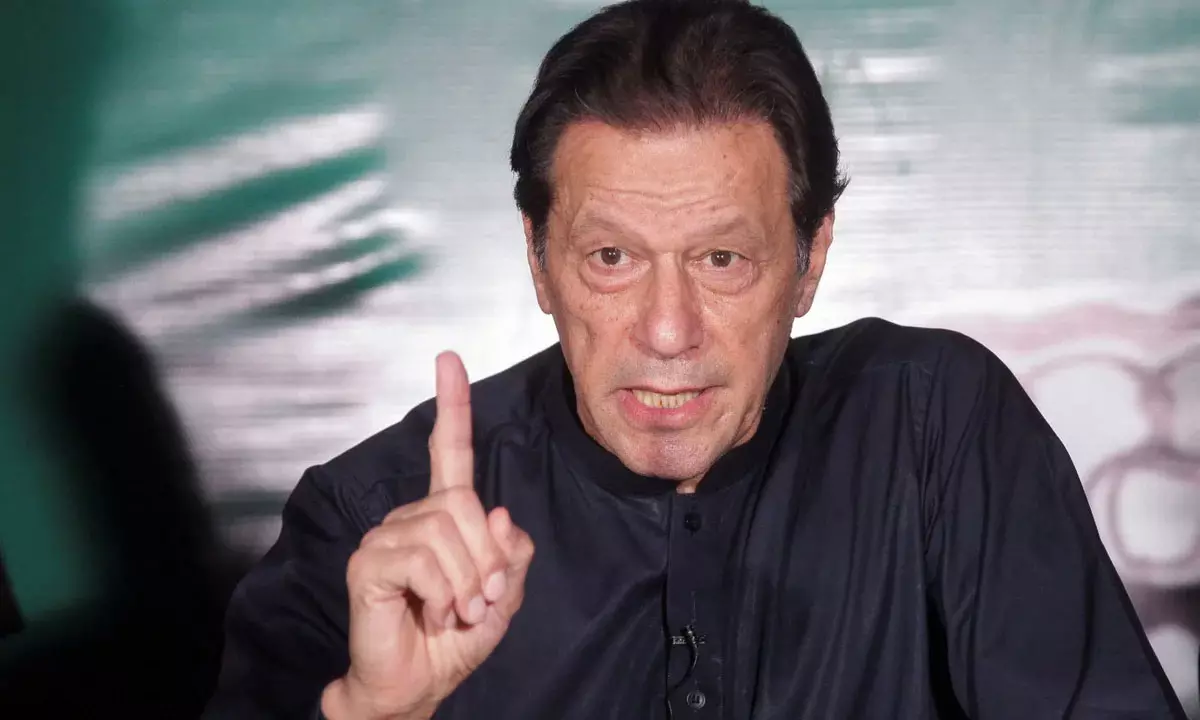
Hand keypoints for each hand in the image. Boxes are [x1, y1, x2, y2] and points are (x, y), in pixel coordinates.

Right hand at [322, 352, 534, 719]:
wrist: (415, 684)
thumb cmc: (453, 639)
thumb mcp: (501, 597)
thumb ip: (510, 557)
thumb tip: (501, 515)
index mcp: (444, 516)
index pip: (448, 451)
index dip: (452, 406)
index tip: (448, 359)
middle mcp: (411, 516)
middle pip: (465, 504)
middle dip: (486, 559)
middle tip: (478, 601)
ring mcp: (387, 536)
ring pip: (446, 531)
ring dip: (466, 582)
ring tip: (455, 611)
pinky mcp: (369, 562)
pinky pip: (422, 560)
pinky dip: (442, 592)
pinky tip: (434, 611)